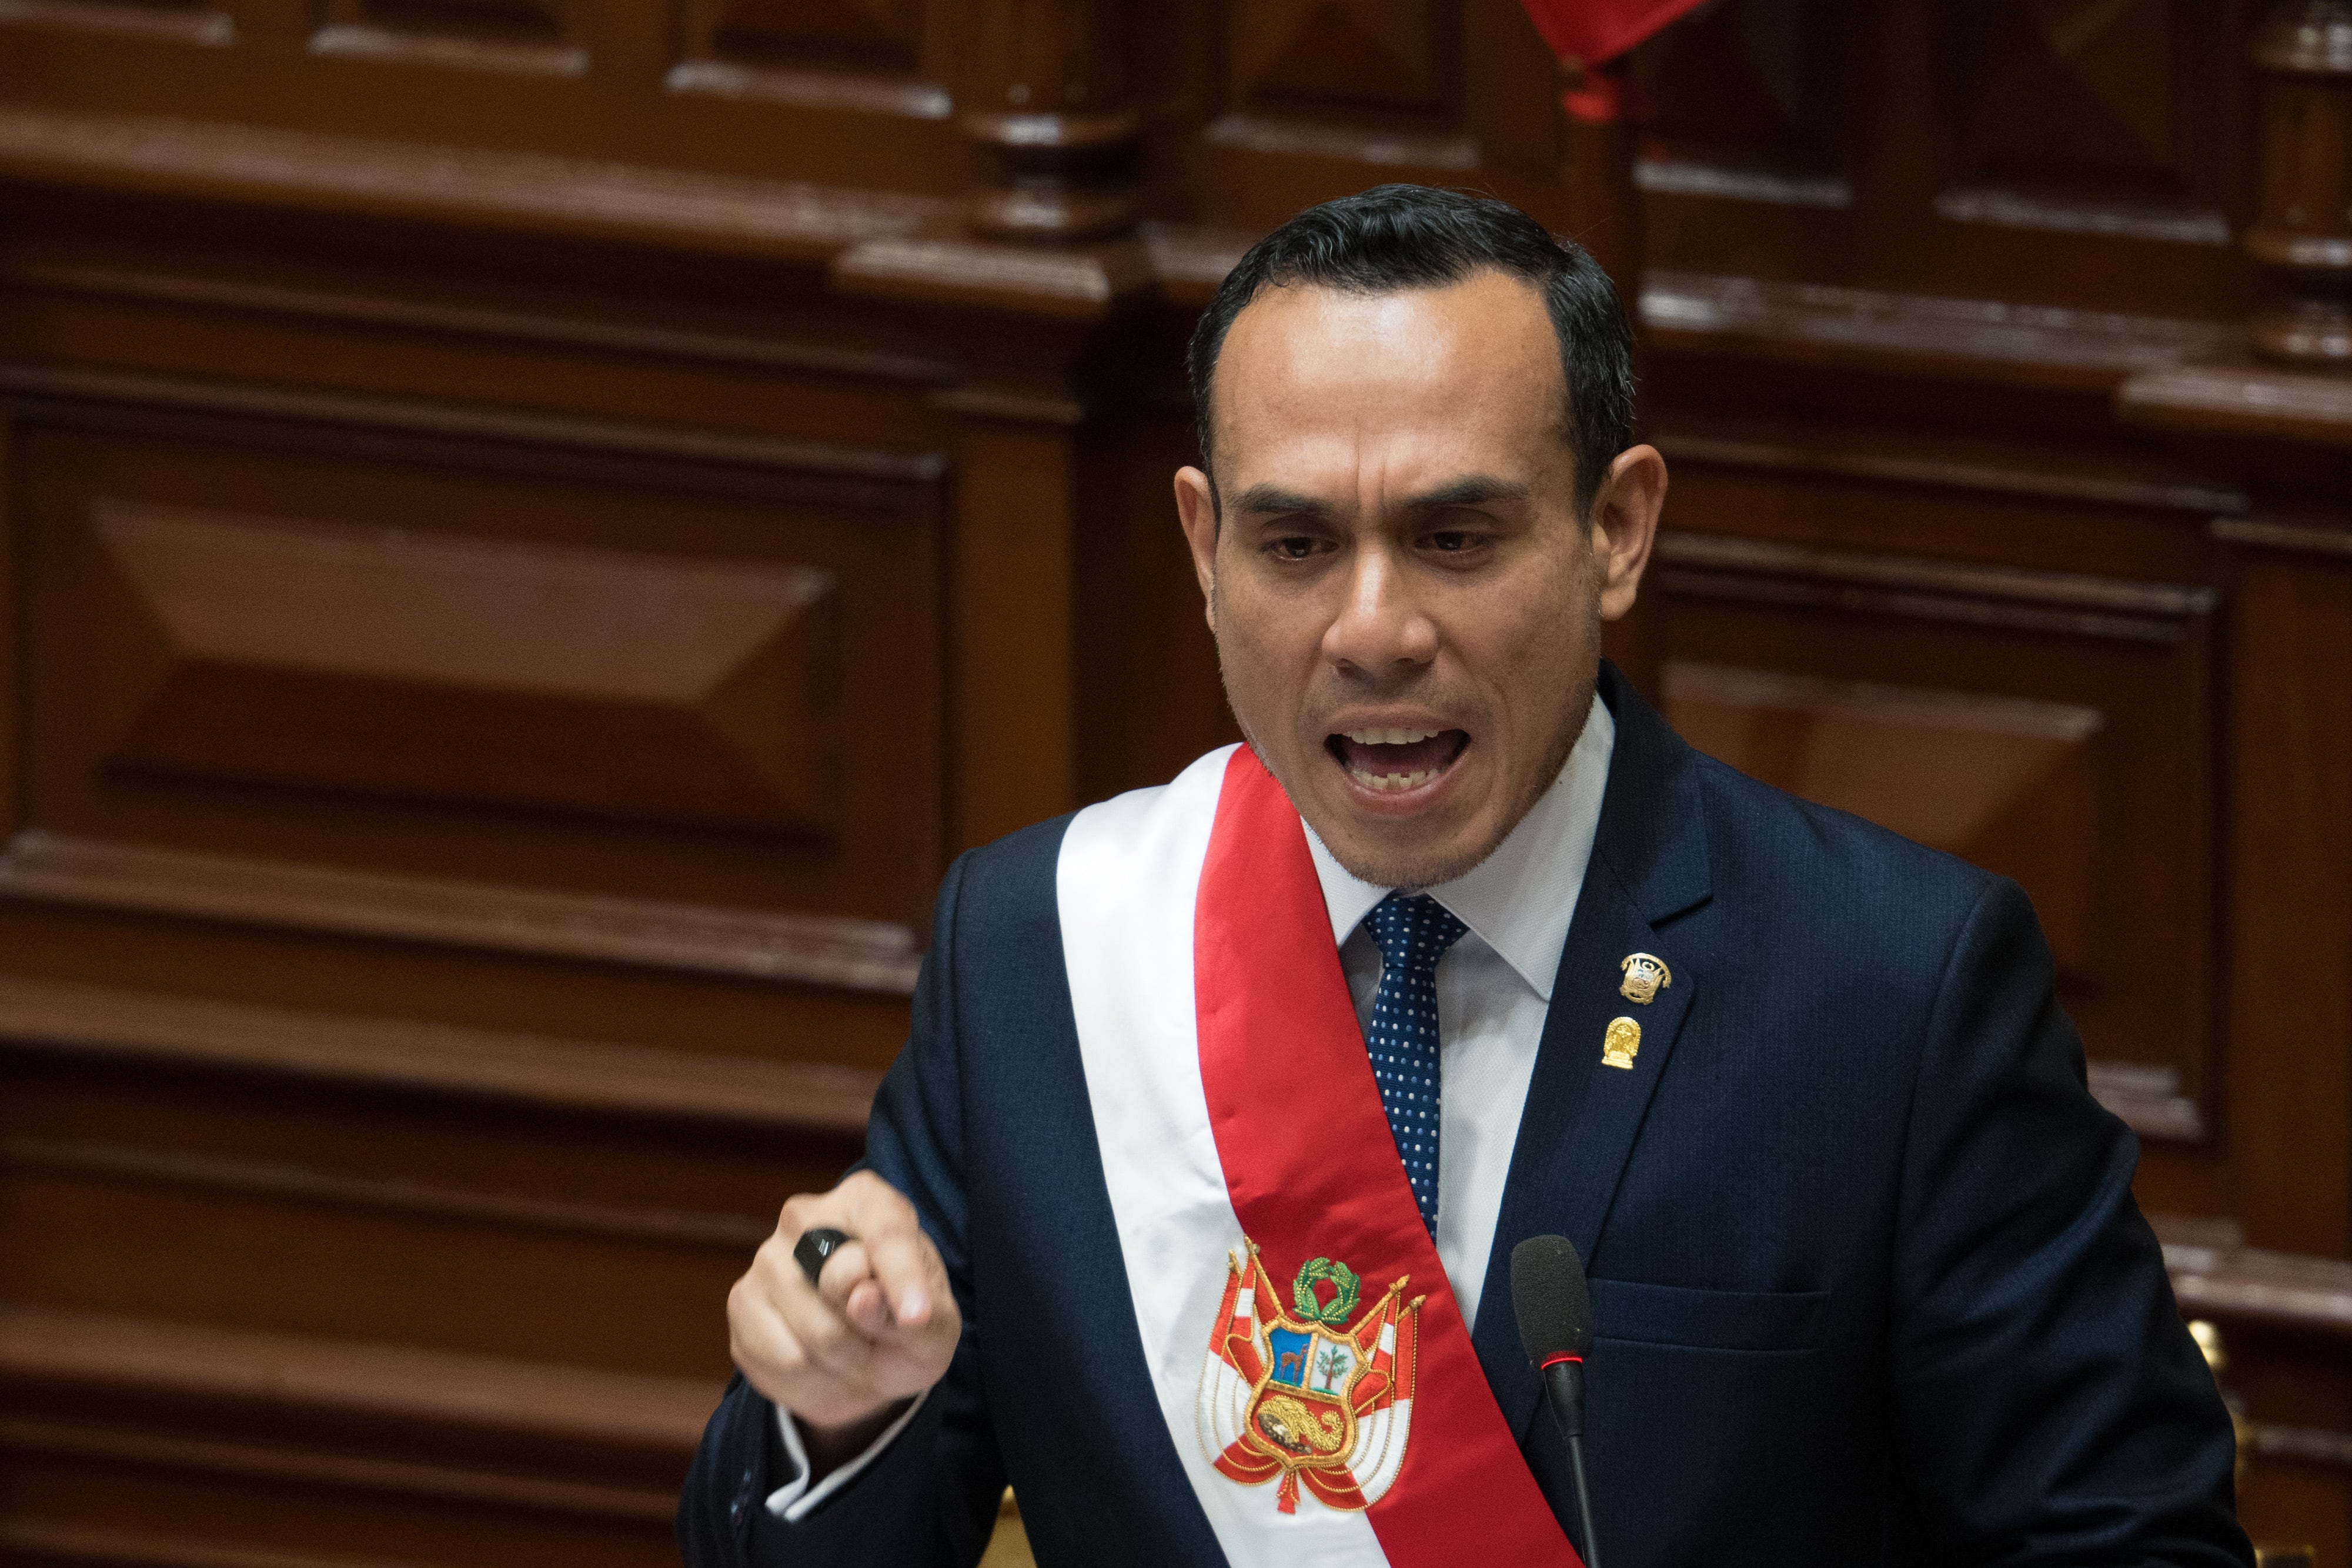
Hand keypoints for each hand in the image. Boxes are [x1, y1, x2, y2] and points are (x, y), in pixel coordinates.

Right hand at [728, 1171, 959, 1448]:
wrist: (861, 1366)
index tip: (917, 1317)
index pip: (886, 1232)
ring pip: (815, 1330)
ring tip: (854, 1352)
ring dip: (847, 1361)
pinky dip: (815, 1380)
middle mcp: (807, 1217)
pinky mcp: (742, 1303)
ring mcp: (767, 1257)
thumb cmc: (906, 1328)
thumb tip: (864, 1298)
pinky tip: (822, 1365)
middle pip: (840, 1279)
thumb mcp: (935, 1327)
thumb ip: (919, 1312)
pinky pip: (785, 1359)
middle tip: (879, 1337)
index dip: (902, 1277)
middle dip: (870, 1329)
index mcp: (867, 1200)